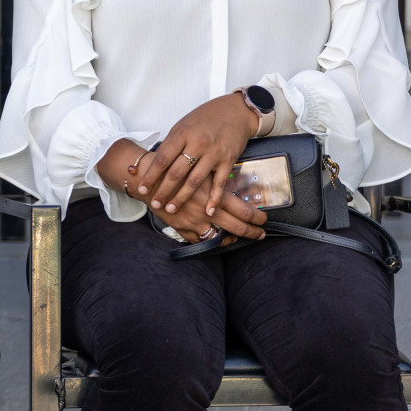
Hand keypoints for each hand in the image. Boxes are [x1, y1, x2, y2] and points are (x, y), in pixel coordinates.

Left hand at [137, 92, 258, 219]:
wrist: (235, 111)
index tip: (142, 188)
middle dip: (163, 190)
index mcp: (182, 134)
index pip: (162, 159)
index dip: (151, 175)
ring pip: (195, 181)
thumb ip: (170, 143)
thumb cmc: (205, 118)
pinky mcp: (228, 160)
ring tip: (171, 209)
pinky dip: (214, 199)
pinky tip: (207, 211)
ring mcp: (213, 153)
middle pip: (176, 172)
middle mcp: (197, 144)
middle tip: (154, 204)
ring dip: (182, 197)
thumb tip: (153, 162)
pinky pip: (219, 183)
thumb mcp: (183, 125)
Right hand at [149, 171, 268, 243]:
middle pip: (237, 227)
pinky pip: (198, 241)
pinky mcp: (181, 227)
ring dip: (231, 240)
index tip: (263, 220)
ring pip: (219, 238)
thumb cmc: (173, 169)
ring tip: (237, 238)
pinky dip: (207, 241)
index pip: (244, 211)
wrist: (147, 178)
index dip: (257, 218)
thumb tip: (235, 188)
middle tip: (260, 234)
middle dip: (252, 232)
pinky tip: (213, 238)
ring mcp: (193, 222)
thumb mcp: (199, 170)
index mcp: (213, 195)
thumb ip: (217, 181)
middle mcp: (206, 211)